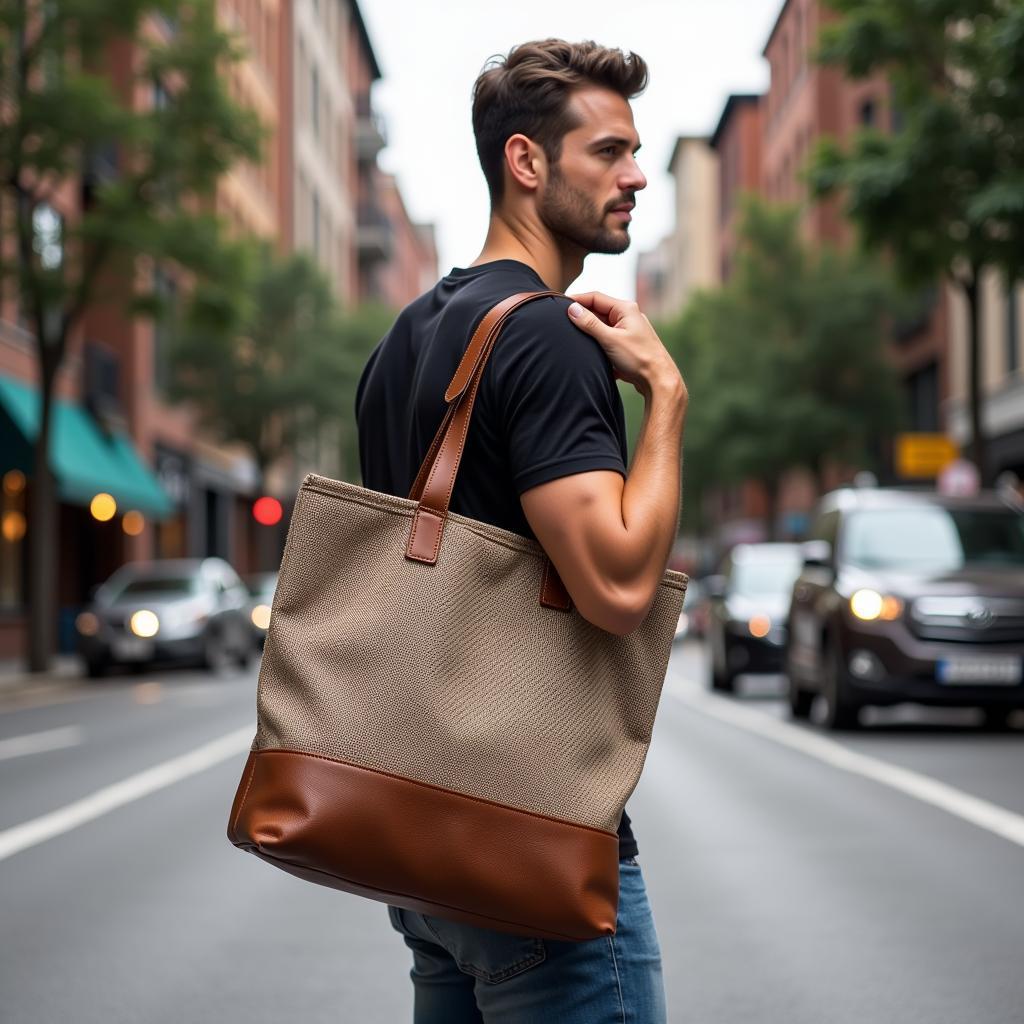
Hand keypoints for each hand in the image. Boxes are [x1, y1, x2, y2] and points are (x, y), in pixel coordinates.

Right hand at [567, 292, 684, 399]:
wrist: (658, 380)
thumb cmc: (639, 358)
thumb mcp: (610, 339)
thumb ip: (590, 324)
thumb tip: (572, 309)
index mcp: (625, 309)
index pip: (595, 297)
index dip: (576, 300)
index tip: (559, 306)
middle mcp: (627, 316)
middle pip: (598, 311)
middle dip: (581, 316)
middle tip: (562, 322)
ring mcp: (627, 330)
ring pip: (601, 326)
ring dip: (588, 331)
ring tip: (571, 336)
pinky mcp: (626, 344)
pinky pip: (607, 338)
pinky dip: (596, 342)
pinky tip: (587, 349)